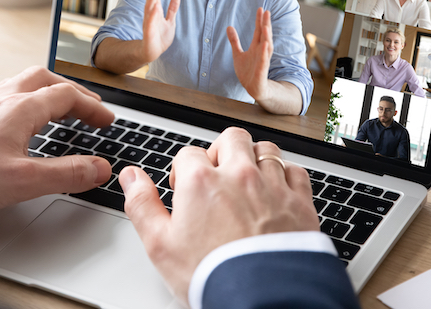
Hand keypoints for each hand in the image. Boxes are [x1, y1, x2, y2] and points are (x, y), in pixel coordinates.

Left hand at [0, 67, 113, 211]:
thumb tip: (100, 168)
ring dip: (51, 90)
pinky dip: (29, 96)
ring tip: (61, 106)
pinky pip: (9, 91)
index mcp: (22, 107)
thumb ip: (65, 173)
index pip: (68, 96)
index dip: (93, 108)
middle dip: (74, 91)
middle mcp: (4, 96)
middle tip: (89, 107)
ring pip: (27, 82)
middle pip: (48, 80)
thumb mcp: (22, 180)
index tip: (107, 121)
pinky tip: (22, 114)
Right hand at [119, 127, 318, 303]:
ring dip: (254, 159)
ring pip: (265, 150)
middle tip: (217, 176)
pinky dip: (286, 176)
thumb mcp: (160, 245)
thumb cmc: (211, 276)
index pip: (188, 154)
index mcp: (202, 181)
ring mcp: (273, 186)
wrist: (261, 301)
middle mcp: (239, 175)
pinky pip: (296, 171)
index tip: (185, 192)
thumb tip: (130, 176)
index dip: (182, 172)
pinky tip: (277, 193)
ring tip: (247, 182)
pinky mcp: (300, 203)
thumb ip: (142, 204)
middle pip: (231, 138)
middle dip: (221, 152)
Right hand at [140, 0, 179, 62]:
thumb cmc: (160, 37)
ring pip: (150, 9)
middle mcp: (151, 16)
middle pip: (152, 0)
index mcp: (155, 13)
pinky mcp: (149, 35)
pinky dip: (152, 17)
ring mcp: (149, 25)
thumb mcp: (169, 22)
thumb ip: (172, 10)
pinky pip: (150, 25)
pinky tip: (155, 8)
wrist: (151, 52)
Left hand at [227, 7, 272, 101]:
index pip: (258, 31)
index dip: (259, 20)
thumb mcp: (238, 54)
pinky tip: (265, 44)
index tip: (261, 8)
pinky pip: (264, 61)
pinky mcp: (262, 70)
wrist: (253, 88)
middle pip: (264, 35)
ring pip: (266, 46)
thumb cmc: (248, 71)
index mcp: (256, 47)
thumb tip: (229, 26)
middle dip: (265, 24)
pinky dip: (264, 53)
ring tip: (266, 25)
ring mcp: (262, 60)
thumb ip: (234, 41)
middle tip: (266, 11)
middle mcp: (261, 51)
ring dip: (267, 36)